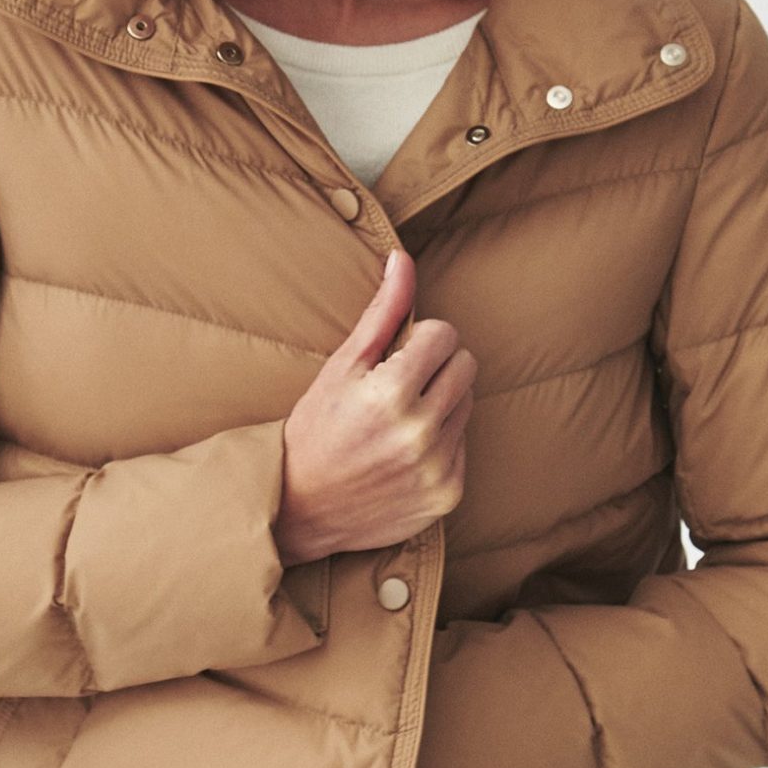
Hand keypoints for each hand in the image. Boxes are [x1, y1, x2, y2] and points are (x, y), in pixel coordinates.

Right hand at [274, 249, 476, 563]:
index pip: (444, 334)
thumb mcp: (341, 365)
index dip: (419, 339)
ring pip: (468, 402)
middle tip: (399, 384)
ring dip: (441, 402)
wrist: (299, 507)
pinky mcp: (447, 494)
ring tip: (399, 419)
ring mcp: (437, 468)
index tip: (395, 356)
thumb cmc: (315, 427)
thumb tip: (403, 260)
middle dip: (436, 366)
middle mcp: (419, 433)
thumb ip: (382, 311)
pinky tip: (405, 450)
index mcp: (390, 393)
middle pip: (465, 365)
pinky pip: (465, 444)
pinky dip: (442, 441)